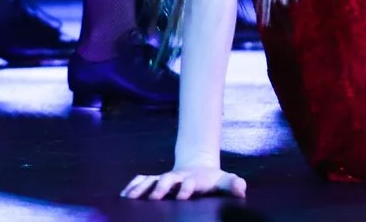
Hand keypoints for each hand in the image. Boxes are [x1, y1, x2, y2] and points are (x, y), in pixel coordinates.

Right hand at [122, 167, 245, 200]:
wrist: (199, 167)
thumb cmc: (213, 180)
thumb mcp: (225, 181)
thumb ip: (233, 184)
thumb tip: (241, 189)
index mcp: (193, 179)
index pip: (190, 182)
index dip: (186, 187)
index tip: (182, 195)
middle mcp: (177, 177)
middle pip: (167, 178)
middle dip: (161, 186)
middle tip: (155, 197)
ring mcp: (166, 177)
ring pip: (151, 179)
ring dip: (141, 187)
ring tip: (130, 197)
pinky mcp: (156, 180)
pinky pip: (142, 181)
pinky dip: (133, 186)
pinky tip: (123, 196)